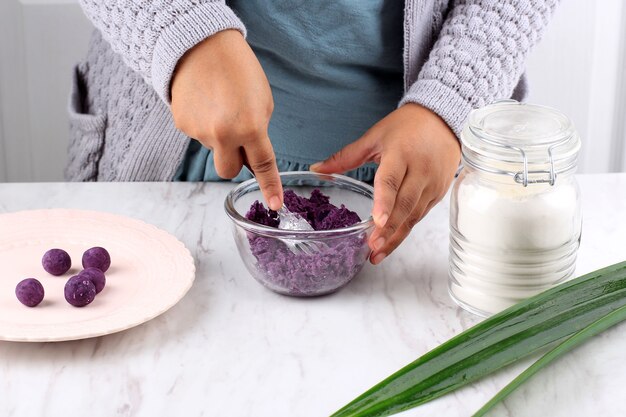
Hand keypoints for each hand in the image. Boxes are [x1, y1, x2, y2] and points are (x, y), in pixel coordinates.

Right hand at [171, 29, 282, 209]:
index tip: (274, 205)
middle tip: (238, 136)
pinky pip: (198, 135)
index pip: (263, 166)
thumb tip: (251, 157)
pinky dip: (204, 125)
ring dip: (219, 137)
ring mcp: (199, 132)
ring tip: (219, 105)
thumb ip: (259, 133)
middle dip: (236, 161)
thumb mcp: (264, 101)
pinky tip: (205, 103)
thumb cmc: (239, 70)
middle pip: (229, 171)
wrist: (200, 44)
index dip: (270, 187)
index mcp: (250, 127)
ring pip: (213, 149)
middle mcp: (223, 135)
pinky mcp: (181, 125)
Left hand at [310, 103, 460, 263]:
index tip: (377, 222)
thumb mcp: (374, 137)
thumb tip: (316, 168)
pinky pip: (421, 214)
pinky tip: (392, 241)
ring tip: (378, 253)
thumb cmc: (406, 127)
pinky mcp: (438, 193)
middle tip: (373, 248)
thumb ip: (345, 157)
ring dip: (397, 236)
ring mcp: (432, 183)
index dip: (384, 202)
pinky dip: (406, 229)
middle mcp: (420, 170)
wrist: (443, 119)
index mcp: (401, 154)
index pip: (391, 181)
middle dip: (389, 230)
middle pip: (404, 205)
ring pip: (414, 215)